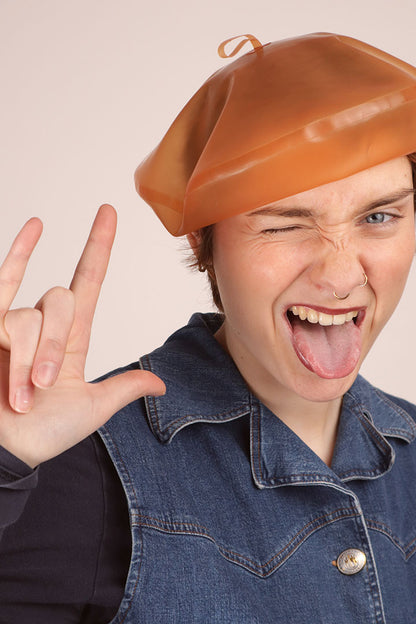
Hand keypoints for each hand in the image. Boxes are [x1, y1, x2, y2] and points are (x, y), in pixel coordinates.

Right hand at [0, 205, 164, 467]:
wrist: (4, 450)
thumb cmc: (39, 434)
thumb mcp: (90, 410)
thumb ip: (123, 389)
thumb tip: (162, 384)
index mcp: (72, 339)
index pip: (89, 280)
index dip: (99, 246)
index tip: (108, 212)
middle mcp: (42, 325)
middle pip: (58, 303)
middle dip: (50, 346)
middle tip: (40, 388)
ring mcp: (12, 323)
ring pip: (24, 318)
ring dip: (22, 361)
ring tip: (16, 396)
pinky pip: (1, 282)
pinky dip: (17, 253)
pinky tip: (35, 225)